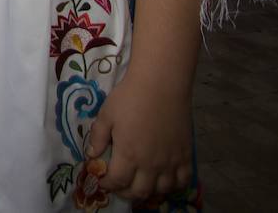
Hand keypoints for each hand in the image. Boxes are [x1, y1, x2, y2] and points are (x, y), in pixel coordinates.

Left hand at [86, 76, 193, 201]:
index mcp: (129, 155)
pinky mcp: (186, 155)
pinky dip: (173, 185)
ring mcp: (171, 161)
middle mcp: (151, 164)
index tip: (102, 180)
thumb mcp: (106, 115)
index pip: (117, 182)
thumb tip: (92, 155)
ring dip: (149, 191)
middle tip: (119, 185)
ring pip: (162, 190)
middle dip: (125, 192)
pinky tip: (165, 179)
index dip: (107, 184)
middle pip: (139, 192)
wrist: (161, 84)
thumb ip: (97, 137)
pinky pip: (183, 180)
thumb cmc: (129, 97)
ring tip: (141, 183)